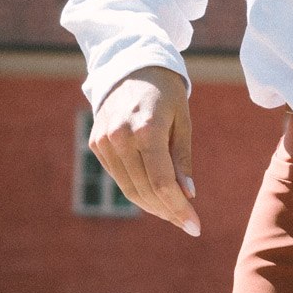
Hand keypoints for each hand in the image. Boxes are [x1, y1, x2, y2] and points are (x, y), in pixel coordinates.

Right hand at [89, 66, 200, 235]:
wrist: (130, 65)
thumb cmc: (165, 92)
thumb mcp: (182, 121)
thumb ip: (182, 159)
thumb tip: (187, 194)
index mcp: (146, 129)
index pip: (162, 183)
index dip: (178, 209)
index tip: (195, 227)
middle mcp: (120, 137)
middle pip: (145, 190)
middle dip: (168, 211)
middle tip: (188, 223)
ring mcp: (104, 141)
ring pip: (129, 188)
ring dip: (153, 206)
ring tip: (174, 214)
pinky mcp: (96, 143)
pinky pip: (119, 176)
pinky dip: (137, 190)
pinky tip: (155, 196)